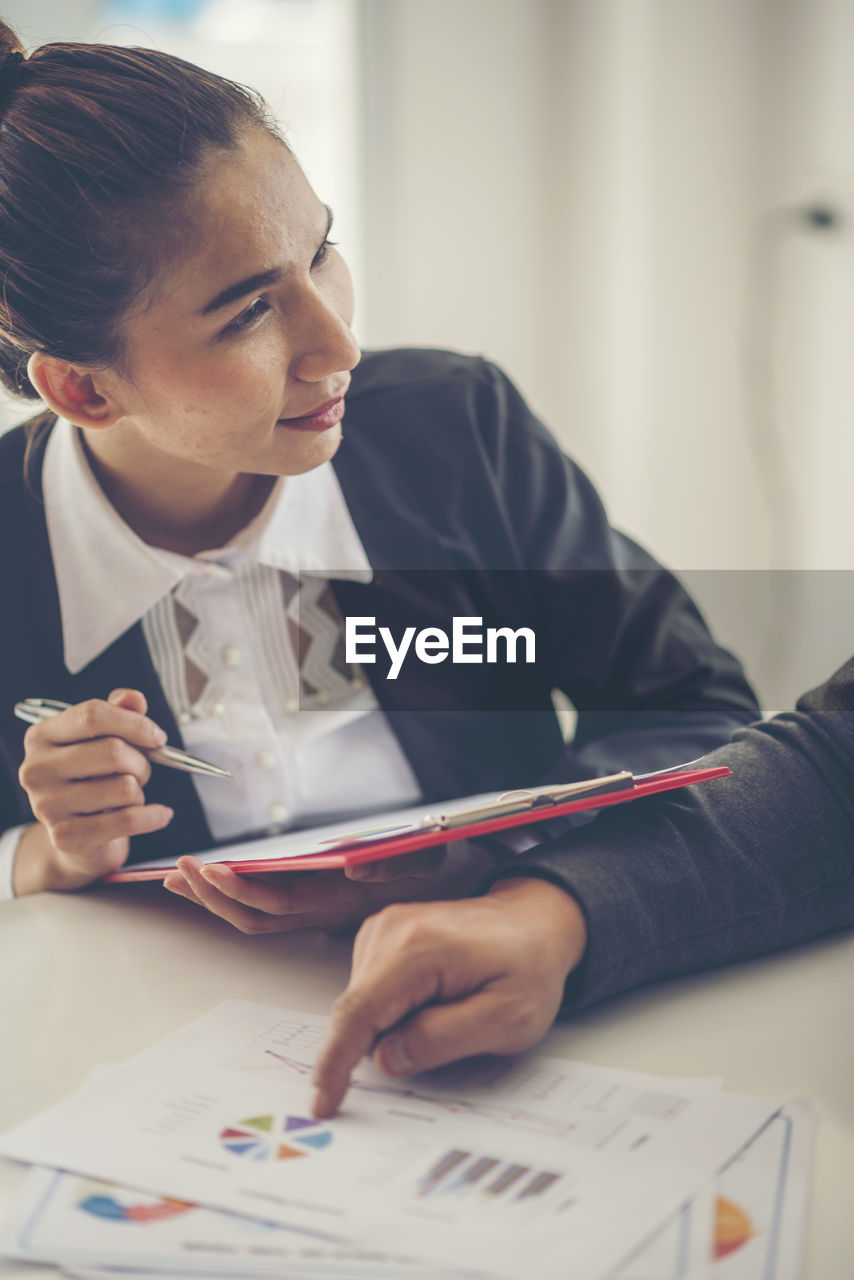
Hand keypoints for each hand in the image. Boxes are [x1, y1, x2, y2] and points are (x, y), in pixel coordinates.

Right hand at [14, 689, 173, 893]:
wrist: (79, 835)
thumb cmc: (92, 778)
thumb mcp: (102, 739)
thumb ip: (120, 712)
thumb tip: (134, 698)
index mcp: (42, 736)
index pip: (92, 715)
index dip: (134, 722)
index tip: (157, 737)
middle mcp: (37, 769)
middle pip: (112, 751)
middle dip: (142, 762)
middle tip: (142, 771)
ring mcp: (47, 805)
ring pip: (124, 787)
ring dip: (140, 791)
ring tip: (130, 795)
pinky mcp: (65, 836)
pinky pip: (128, 820)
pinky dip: (153, 816)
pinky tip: (159, 814)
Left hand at [162, 842, 491, 934]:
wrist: (437, 880)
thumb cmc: (425, 861)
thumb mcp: (421, 856)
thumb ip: (393, 862)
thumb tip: (358, 868)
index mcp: (338, 899)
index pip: (281, 902)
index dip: (245, 891)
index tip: (217, 871)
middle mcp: (318, 908)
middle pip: (255, 914)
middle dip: (214, 895)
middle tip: (183, 871)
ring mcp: (310, 906)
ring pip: (252, 914)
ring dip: (213, 897)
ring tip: (180, 877)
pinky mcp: (306, 896)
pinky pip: (258, 902)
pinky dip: (227, 892)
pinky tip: (204, 879)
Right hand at [310, 877, 587, 1117]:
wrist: (536, 924)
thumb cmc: (528, 967)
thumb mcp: (506, 1019)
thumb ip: (442, 1040)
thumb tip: (385, 1058)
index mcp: (418, 948)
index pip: (358, 1014)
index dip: (335, 1064)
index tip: (323, 1103)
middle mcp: (391, 929)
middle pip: (357, 1011)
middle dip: (380, 1046)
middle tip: (444, 1041)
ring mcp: (384, 928)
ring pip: (362, 1003)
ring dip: (390, 1027)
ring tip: (449, 1013)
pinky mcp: (383, 935)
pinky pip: (371, 990)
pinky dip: (391, 1011)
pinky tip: (432, 1003)